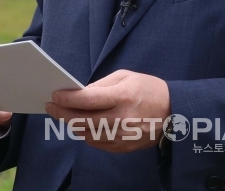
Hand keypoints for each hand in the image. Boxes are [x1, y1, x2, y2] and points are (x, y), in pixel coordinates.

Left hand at [46, 69, 170, 153]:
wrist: (173, 113)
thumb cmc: (148, 90)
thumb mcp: (126, 77)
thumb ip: (101, 85)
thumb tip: (79, 93)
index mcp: (123, 96)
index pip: (88, 99)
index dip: (68, 98)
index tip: (55, 95)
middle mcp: (122, 119)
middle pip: (82, 120)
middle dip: (62, 113)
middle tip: (51, 106)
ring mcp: (122, 136)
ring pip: (86, 134)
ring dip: (72, 124)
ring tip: (65, 114)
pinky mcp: (123, 147)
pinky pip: (96, 142)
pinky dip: (86, 133)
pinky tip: (82, 124)